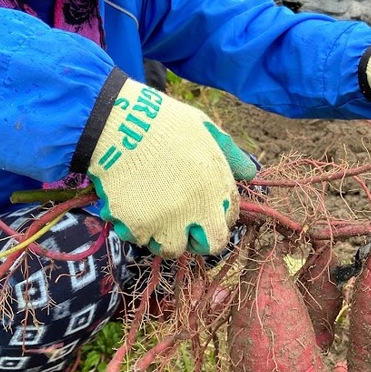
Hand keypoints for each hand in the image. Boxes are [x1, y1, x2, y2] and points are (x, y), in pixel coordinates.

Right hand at [86, 77, 256, 256]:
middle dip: (198, 238)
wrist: (120, 123)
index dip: (215, 217)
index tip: (201, 210)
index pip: (228, 221)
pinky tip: (128, 205)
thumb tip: (250, 172)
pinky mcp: (138, 226)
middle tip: (181, 225)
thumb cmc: (165, 122)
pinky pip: (138, 239)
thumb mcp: (207, 130)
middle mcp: (198, 209)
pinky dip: (132, 227)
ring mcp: (168, 221)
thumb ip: (231, 155)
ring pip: (172, 249)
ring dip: (163, 235)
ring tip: (151, 213)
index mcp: (218, 187)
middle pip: (209, 246)